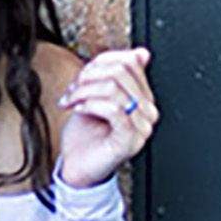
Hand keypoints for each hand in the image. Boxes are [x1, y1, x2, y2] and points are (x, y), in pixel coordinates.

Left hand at [53, 45, 158, 188]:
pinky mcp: (129, 141)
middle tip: (74, 89)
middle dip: (90, 76)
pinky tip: (79, 109)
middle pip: (121, 72)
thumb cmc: (86, 134)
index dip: (101, 62)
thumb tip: (140, 53)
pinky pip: (113, 110)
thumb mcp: (98, 95)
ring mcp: (141, 128)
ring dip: (84, 91)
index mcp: (144, 99)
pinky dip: (91, 105)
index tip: (82, 76)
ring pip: (114, 89)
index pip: (130, 62)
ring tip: (72, 100)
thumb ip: (114, 75)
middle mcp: (148, 113)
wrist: (77, 167)